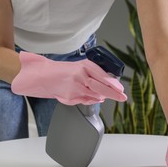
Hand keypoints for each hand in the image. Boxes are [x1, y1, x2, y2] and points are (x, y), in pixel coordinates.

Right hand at [11, 51, 126, 104]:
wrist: (44, 76)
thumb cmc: (64, 71)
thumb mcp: (81, 67)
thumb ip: (94, 75)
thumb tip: (108, 85)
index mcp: (84, 66)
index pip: (103, 76)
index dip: (114, 84)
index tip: (121, 89)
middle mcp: (80, 75)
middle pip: (102, 87)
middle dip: (114, 94)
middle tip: (122, 97)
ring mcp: (76, 87)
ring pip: (95, 96)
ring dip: (100, 97)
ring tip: (101, 95)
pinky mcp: (71, 97)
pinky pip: (86, 101)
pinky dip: (91, 100)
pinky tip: (89, 97)